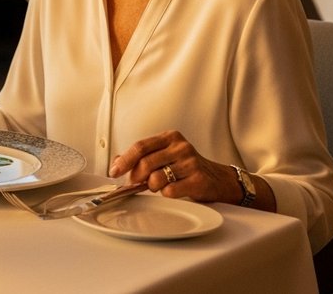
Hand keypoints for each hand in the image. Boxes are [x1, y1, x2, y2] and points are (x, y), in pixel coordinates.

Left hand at [109, 129, 245, 204]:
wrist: (217, 179)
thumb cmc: (186, 167)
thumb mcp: (164, 154)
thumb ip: (142, 156)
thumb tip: (116, 162)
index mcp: (170, 137)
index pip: (140, 146)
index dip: (124, 161)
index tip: (114, 171)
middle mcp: (181, 147)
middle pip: (145, 163)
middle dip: (136, 177)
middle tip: (136, 183)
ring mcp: (191, 163)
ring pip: (156, 178)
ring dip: (151, 186)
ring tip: (158, 186)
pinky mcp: (198, 180)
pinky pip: (169, 191)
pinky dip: (165, 194)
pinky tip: (173, 190)